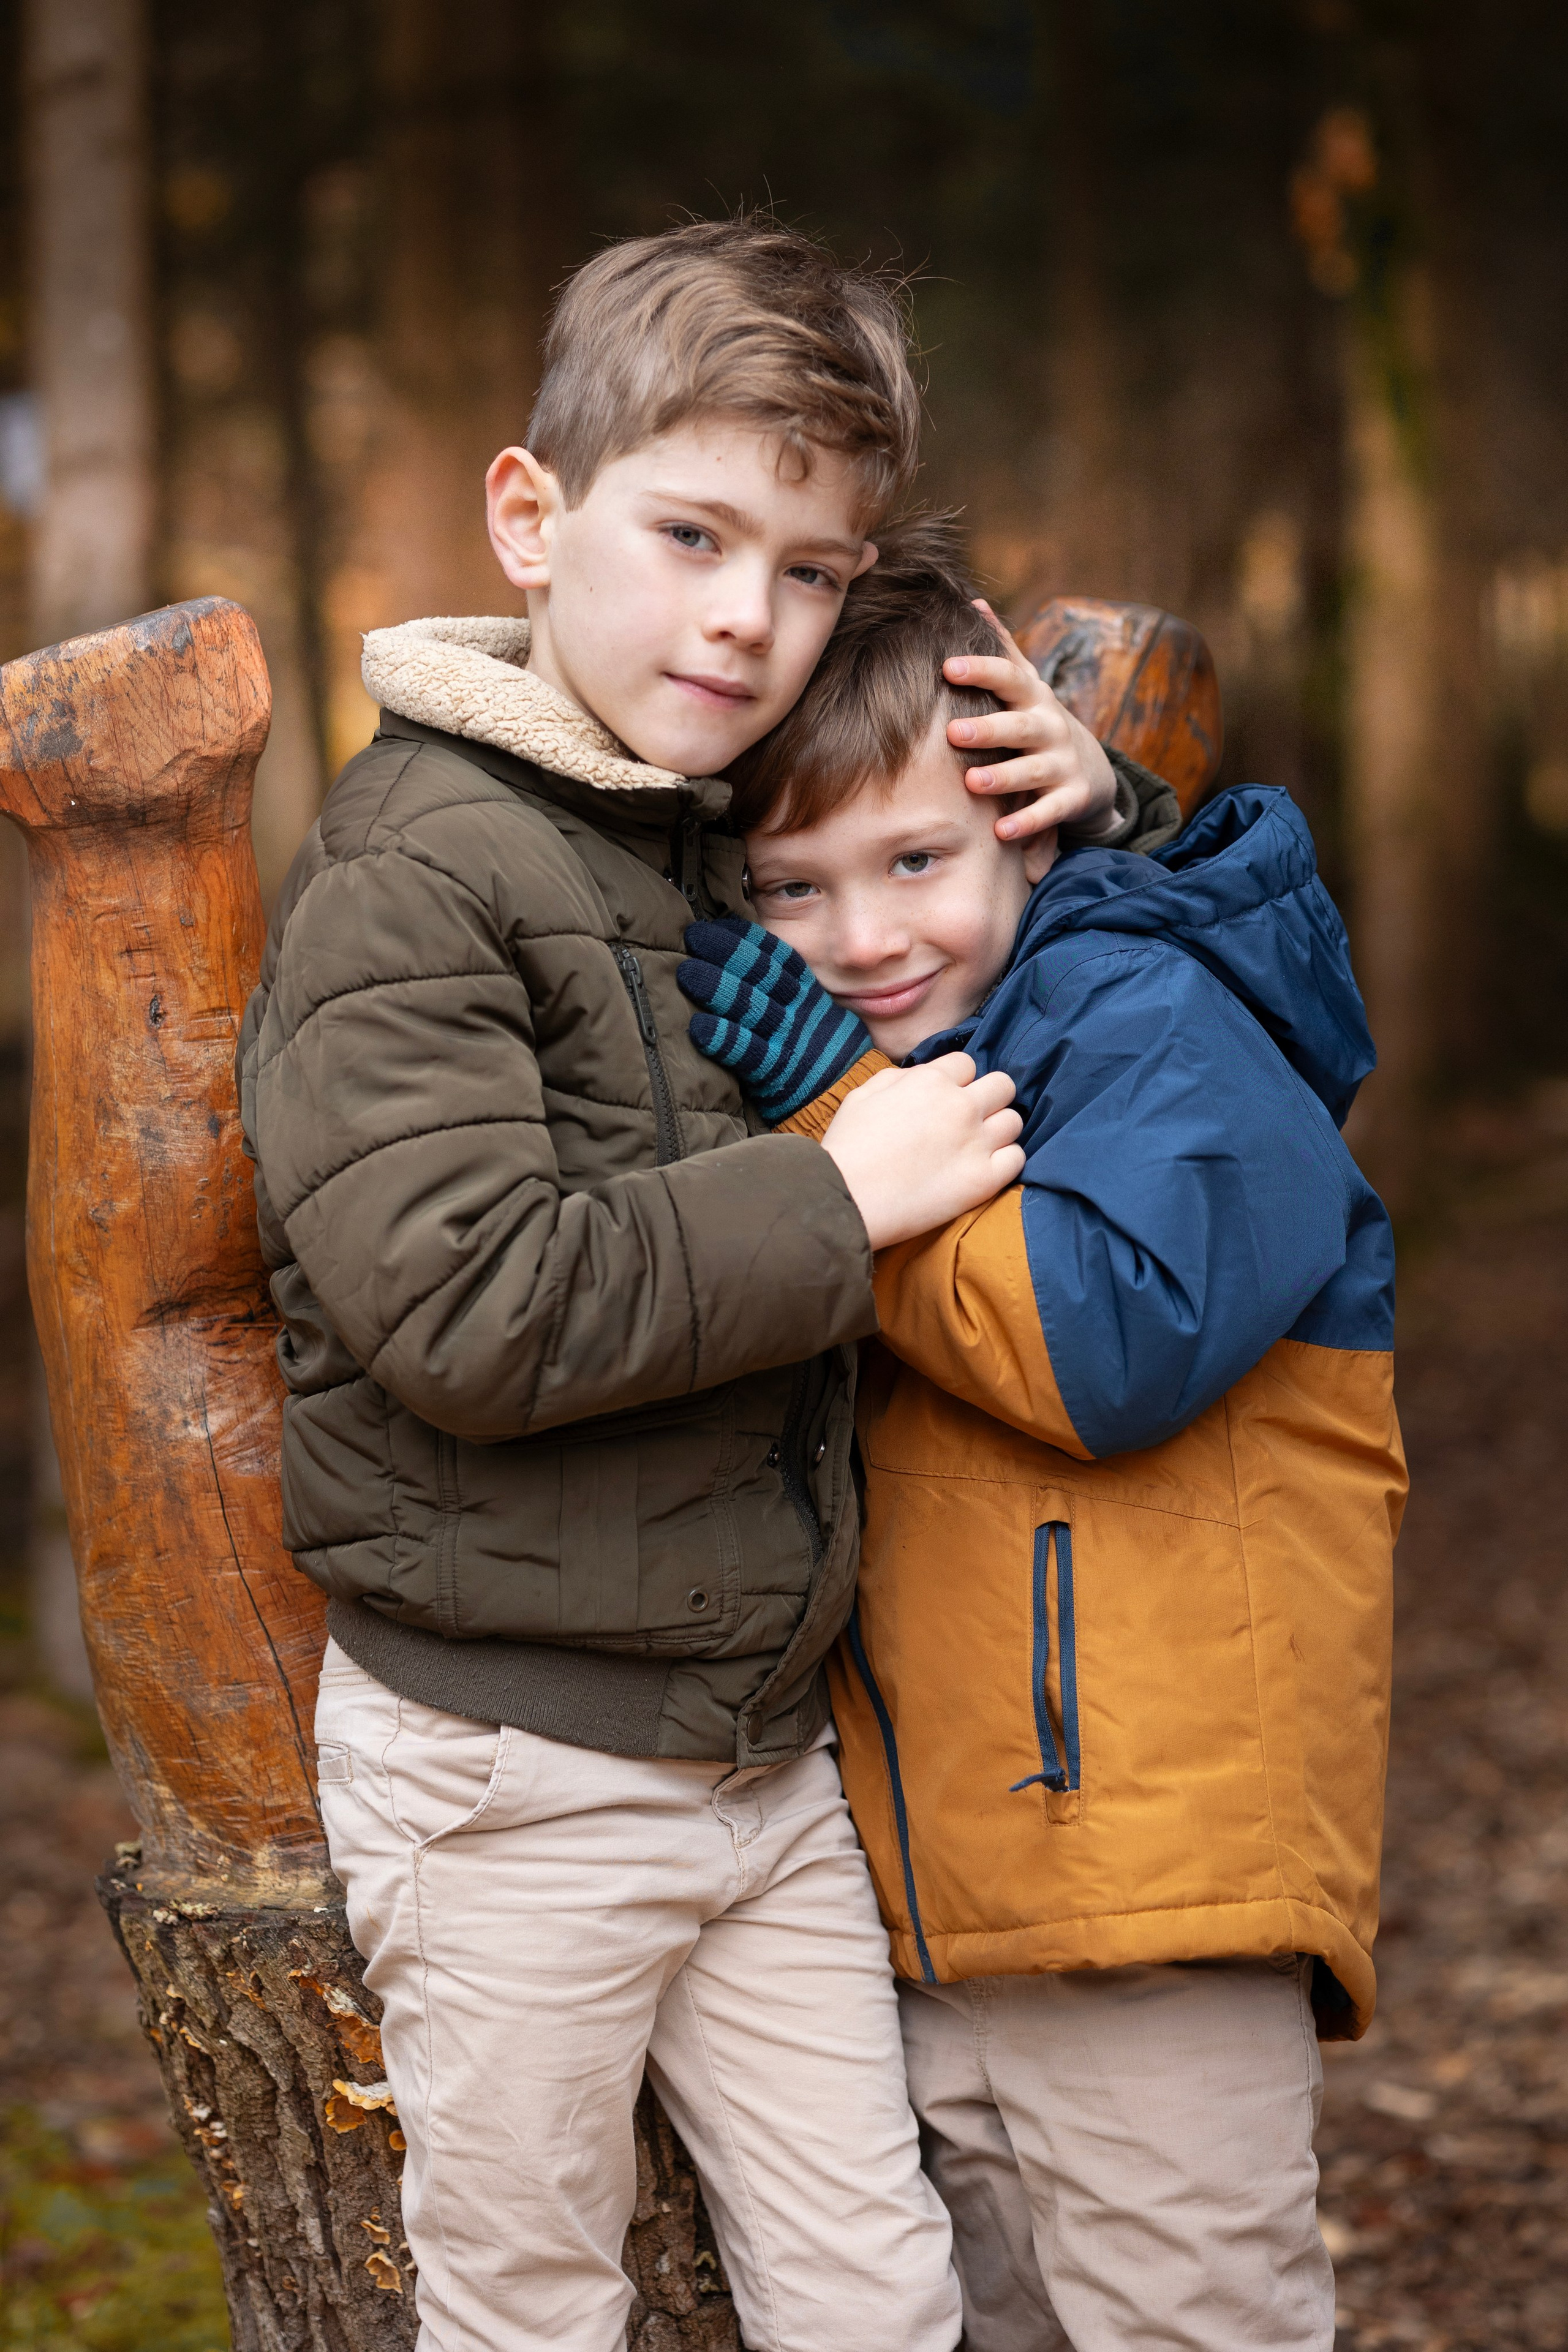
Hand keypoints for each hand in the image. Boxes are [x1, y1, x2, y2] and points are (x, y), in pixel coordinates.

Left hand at [679, 916, 871, 1125]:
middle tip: (694, 936)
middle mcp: (797, 1012)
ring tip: (686, 972)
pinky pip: (747, 1053)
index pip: (777, 957)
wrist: (845, 1097)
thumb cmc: (819, 1051)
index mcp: (807, 994)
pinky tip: (699, 1027)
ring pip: (751, 1007)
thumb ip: (784, 990)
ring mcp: (787, 1041)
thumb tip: (743, 960)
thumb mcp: (813, 1012)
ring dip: (717, 988)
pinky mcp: (775, 1073)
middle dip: (727, 952)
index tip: (718, 924)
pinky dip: (723, 1039)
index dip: (747, 938)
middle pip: (762, 975)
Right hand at [821, 1053, 1024, 1250]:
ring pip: (1013, 1121)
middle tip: (969, 1120)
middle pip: (1003, 1086)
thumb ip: (899, 1077)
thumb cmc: (848, 1147)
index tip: (946, 1099)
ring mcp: (977, 1142)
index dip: (957, 1081)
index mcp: (931, 1080)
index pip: (967, 1064)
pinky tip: (982, 1169)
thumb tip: (922, 1075)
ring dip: (998, 1131)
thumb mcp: (863, 1094)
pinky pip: (1017, 1159)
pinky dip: (1004, 1162)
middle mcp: (961, 1105)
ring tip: (976, 1147)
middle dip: (988, 1099)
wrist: (846, 1198)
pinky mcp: (985, 1179)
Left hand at [945, 602, 1118, 883]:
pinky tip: (1002, 832)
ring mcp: (1062, 764)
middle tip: (951, 731)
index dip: (981, 670)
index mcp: (1032, 698)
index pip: (1008, 677)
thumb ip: (1002, 648)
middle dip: (988, 729)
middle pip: (1019, 726)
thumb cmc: (1038, 722)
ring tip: (972, 783)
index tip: (947, 667)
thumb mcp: (1026, 685)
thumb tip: (973, 602)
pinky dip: (1028, 823)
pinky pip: (1049, 813)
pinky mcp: (1072, 799)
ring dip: (1003, 777)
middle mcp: (1049, 728)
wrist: (1092, 768)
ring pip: (1032, 771)